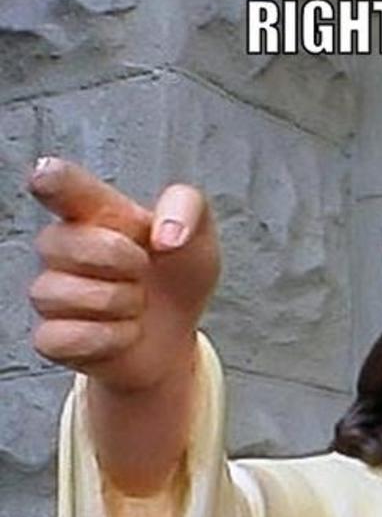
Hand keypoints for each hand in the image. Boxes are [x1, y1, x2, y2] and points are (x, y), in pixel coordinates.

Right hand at [28, 158, 219, 391]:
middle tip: (144, 270)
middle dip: (121, 260)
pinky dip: (109, 338)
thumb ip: (187, 208)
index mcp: (95, 211)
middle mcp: (63, 246)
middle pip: (64, 242)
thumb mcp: (198, 235)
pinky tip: (124, 331)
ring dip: (120, 303)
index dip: (50, 180)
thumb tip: (167, 235)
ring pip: (64, 294)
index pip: (59, 184)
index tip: (48, 178)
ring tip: (136, 302)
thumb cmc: (175, 276)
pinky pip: (67, 337)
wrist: (177, 334)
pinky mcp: (53, 336)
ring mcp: (52, 292)